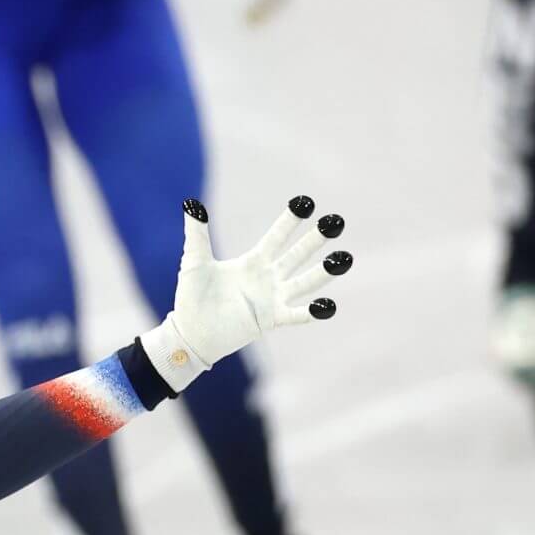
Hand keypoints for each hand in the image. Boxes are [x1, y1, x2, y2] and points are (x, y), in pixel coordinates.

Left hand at [138, 196, 351, 390]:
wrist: (190, 332)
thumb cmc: (192, 297)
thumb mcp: (195, 261)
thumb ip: (197, 234)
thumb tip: (191, 204)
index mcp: (253, 262)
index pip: (276, 237)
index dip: (290, 222)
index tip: (306, 203)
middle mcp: (268, 278)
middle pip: (297, 255)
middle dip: (315, 240)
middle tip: (335, 223)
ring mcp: (272, 299)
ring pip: (305, 282)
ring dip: (324, 272)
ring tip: (344, 258)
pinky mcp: (270, 320)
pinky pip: (297, 315)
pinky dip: (313, 311)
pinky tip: (328, 305)